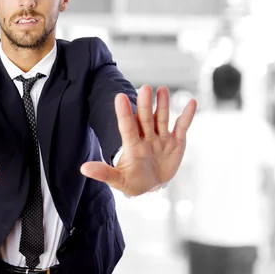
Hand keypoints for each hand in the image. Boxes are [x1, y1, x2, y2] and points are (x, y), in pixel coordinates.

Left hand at [80, 85, 196, 196]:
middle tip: (144, 88)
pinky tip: (191, 102)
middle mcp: (146, 138)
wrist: (152, 185)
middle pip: (144, 119)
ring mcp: (161, 139)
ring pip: (161, 119)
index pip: (127, 126)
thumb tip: (83, 168)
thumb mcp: (118, 180)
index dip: (124, 113)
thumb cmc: (133, 181)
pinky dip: (187, 116)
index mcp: (132, 145)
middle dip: (145, 104)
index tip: (119, 97)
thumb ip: (103, 172)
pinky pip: (182, 127)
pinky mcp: (176, 142)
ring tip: (161, 89)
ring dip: (163, 105)